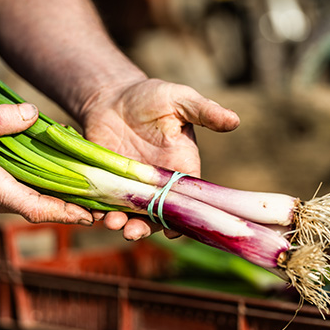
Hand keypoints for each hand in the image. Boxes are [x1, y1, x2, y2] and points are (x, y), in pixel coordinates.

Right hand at [0, 103, 92, 224]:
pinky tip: (52, 176)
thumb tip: (34, 114)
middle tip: (103, 203)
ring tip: (87, 189)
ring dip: (56, 198)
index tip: (94, 215)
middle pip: (41, 207)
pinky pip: (18, 194)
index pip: (38, 208)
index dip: (68, 212)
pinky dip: (39, 190)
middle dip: (71, 206)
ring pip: (30, 201)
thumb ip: (0, 119)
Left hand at [79, 78, 239, 239]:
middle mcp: (158, 185)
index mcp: (181, 169)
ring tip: (112, 223)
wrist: (112, 97)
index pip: (186, 201)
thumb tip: (234, 120)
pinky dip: (101, 213)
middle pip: (156, 216)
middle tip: (133, 232)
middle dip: (146, 228)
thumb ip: (205, 111)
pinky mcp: (108, 184)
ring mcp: (132, 187)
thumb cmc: (150, 97)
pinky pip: (106, 205)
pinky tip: (95, 215)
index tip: (173, 232)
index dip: (182, 219)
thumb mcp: (179, 100)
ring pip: (131, 215)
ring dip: (123, 224)